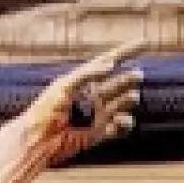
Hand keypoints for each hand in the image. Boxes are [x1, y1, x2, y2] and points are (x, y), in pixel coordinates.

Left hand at [27, 40, 145, 164]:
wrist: (38, 140)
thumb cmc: (45, 110)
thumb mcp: (64, 86)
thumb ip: (88, 73)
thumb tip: (112, 64)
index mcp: (82, 81)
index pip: (108, 62)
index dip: (126, 52)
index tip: (145, 42)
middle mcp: (91, 96)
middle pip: (118, 83)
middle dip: (128, 79)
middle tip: (137, 75)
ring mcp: (96, 114)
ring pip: (121, 103)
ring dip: (128, 99)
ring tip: (132, 96)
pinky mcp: (97, 133)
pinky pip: (118, 127)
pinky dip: (124, 123)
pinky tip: (122, 121)